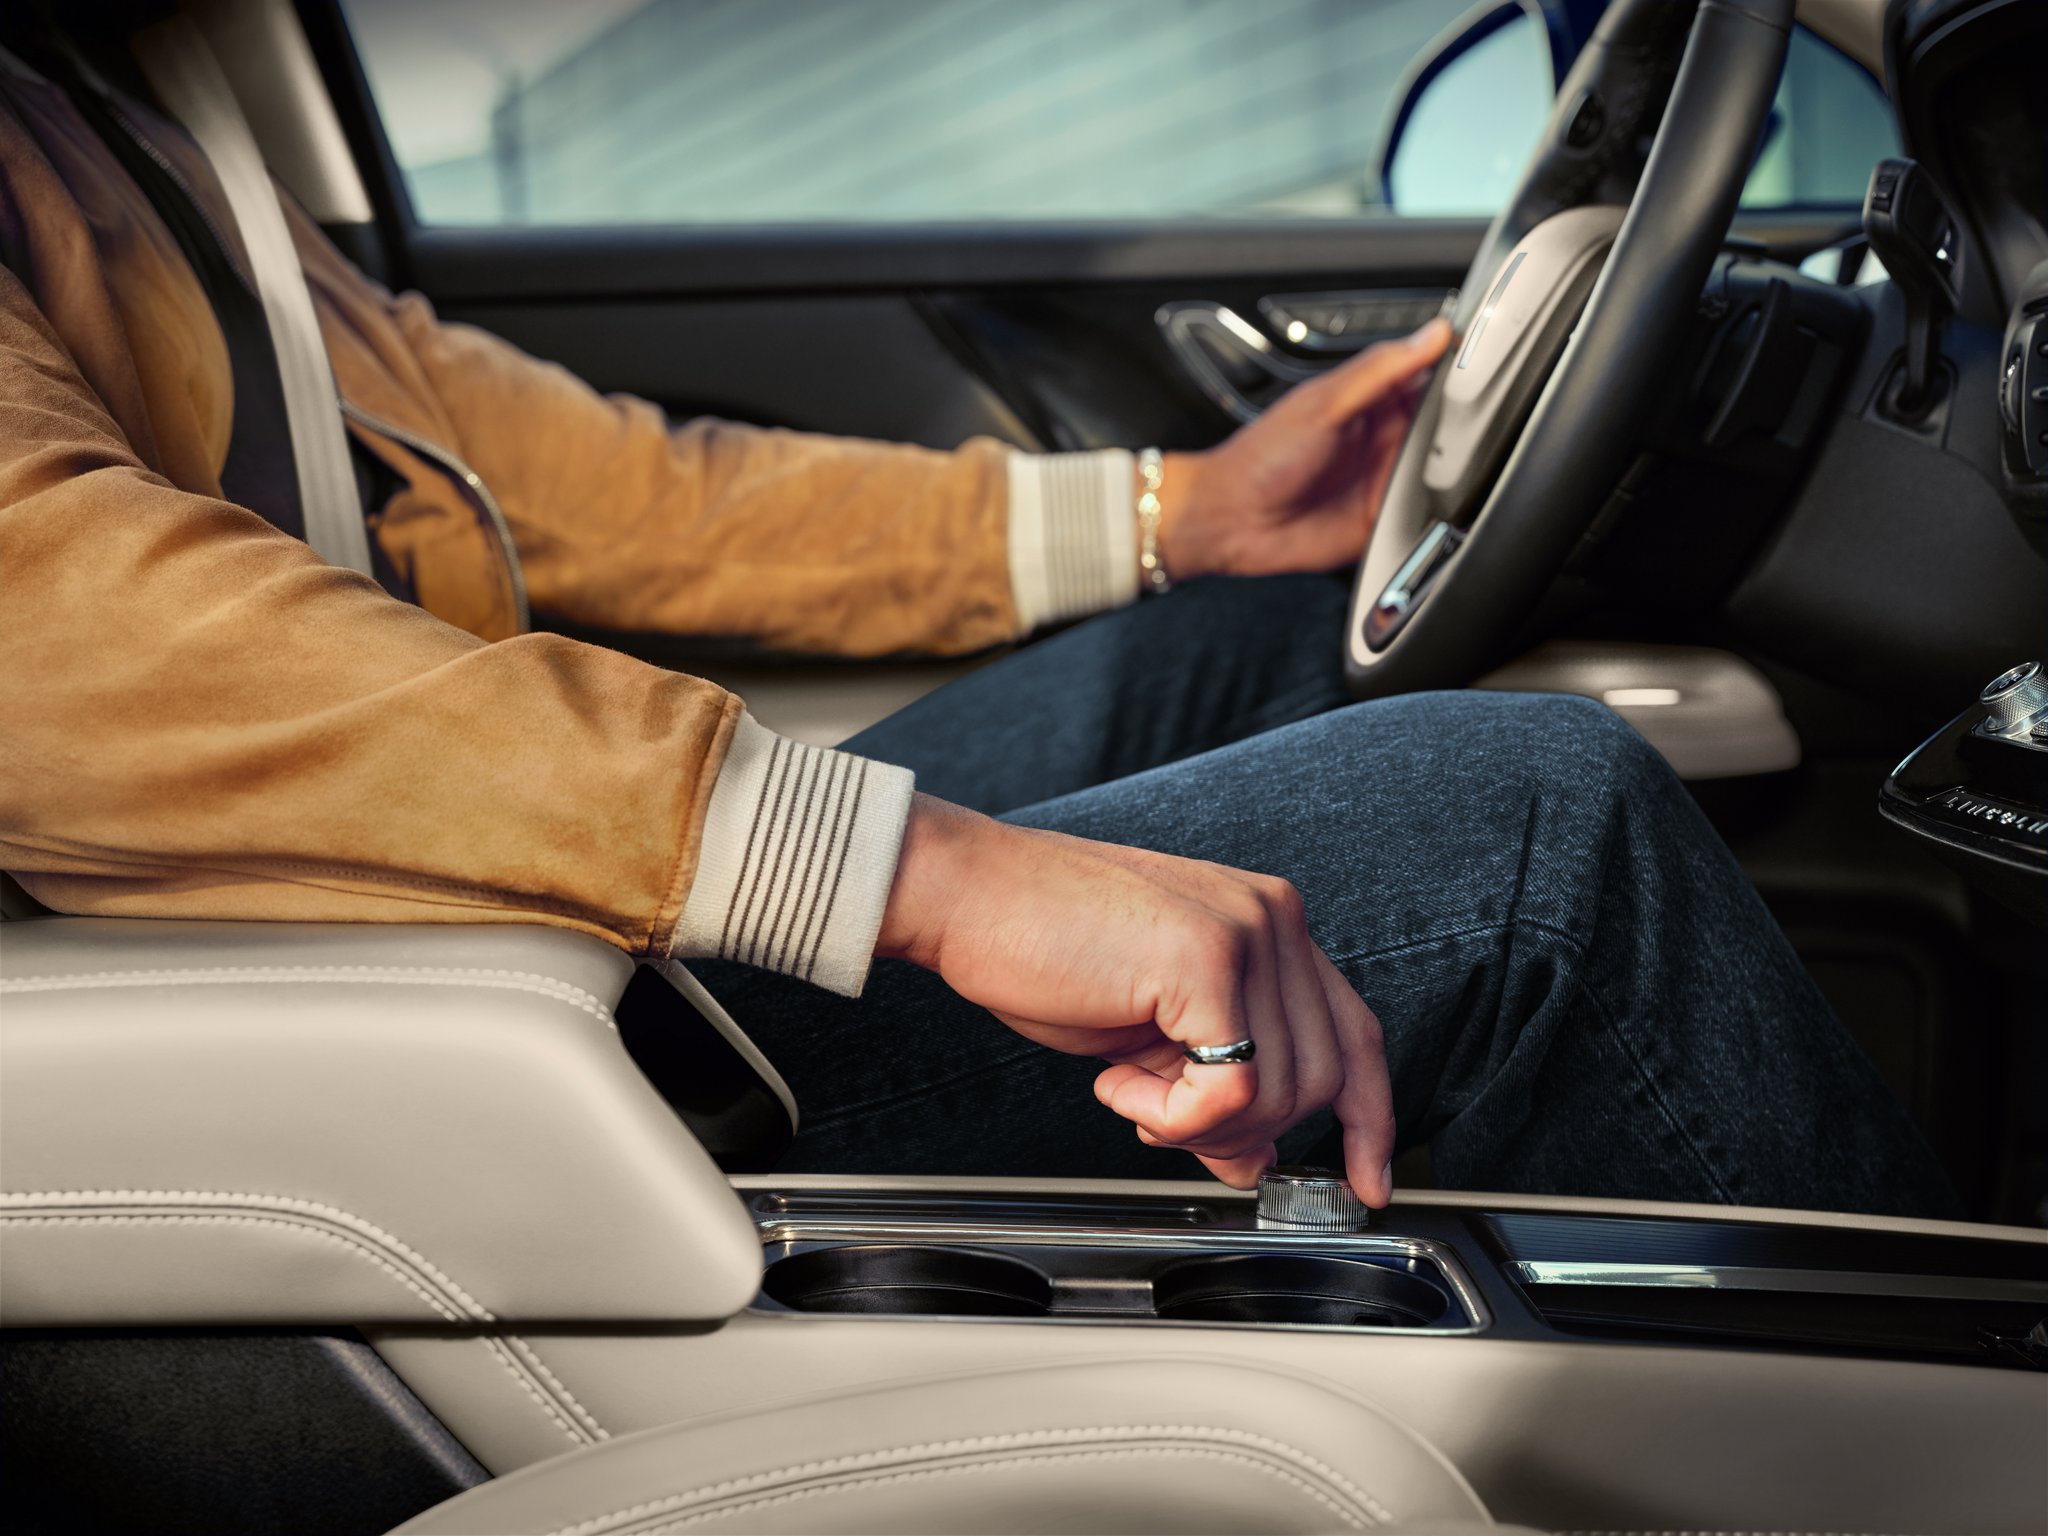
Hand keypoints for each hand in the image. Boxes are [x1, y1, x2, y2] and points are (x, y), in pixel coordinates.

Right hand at [877, 794, 1394, 1204]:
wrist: (967, 896)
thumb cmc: (1043, 950)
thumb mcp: (1151, 1033)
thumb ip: (1217, 1083)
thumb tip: (1255, 1158)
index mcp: (1268, 924)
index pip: (1355, 1033)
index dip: (1371, 1117)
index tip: (1367, 1181)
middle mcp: (1273, 918)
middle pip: (1324, 1078)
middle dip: (1246, 1131)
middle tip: (1165, 1126)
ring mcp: (1247, 932)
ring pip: (1282, 1092)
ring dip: (1197, 1123)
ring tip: (1129, 1091)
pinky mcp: (1208, 960)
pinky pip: (1232, 1089)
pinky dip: (1175, 1117)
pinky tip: (1118, 1086)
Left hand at [1156, 318, 1452, 580]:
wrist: (1233, 519)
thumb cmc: (1263, 457)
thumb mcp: (1325, 402)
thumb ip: (1380, 370)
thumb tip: (1432, 335)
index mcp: (1372, 400)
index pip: (1428, 375)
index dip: (1456, 366)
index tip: (1487, 360)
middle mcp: (1385, 438)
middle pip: (1444, 423)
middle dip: (1465, 420)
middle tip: (1481, 417)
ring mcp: (1387, 478)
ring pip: (1443, 469)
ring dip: (1455, 466)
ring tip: (1462, 459)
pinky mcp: (1386, 519)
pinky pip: (1425, 512)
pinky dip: (1438, 507)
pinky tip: (1443, 499)